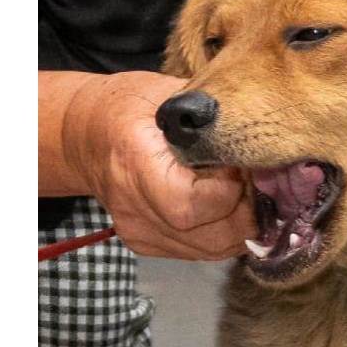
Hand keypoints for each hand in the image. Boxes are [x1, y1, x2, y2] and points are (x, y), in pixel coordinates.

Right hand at [60, 72, 254, 259]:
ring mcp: (138, 231)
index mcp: (134, 163)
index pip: (191, 204)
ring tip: (247, 194)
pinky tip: (228, 207)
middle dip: (246, 213)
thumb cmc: (133, 106)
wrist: (87, 134)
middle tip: (257, 183)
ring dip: (241, 226)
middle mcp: (132, 207)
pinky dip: (224, 233)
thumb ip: (211, 118)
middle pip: (209, 237)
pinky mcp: (145, 244)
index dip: (230, 191)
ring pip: (212, 250)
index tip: (244, 163)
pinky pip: (201, 252)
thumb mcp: (170, 94)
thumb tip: (259, 133)